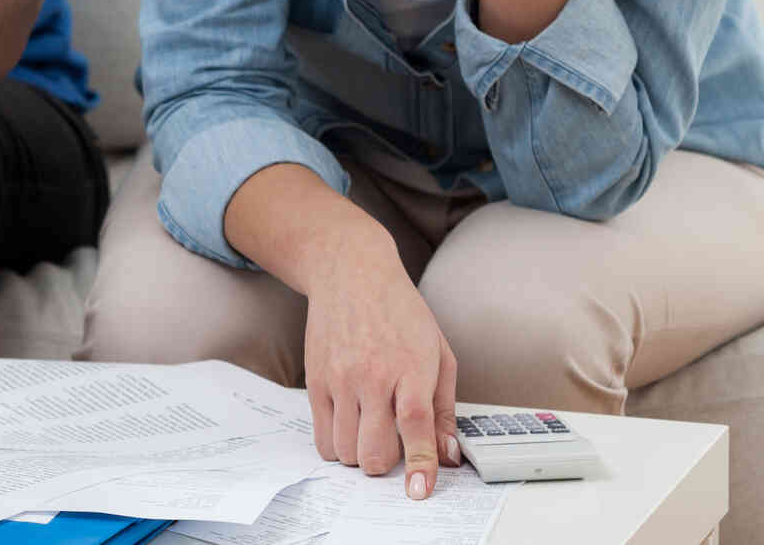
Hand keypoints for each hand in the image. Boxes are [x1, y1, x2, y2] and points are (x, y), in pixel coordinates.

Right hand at [304, 240, 461, 500]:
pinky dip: (338, 446)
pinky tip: (350, 426)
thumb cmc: (401, 312)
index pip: (414, 425)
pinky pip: (322, 438)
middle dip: (386, 465)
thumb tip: (447, 454)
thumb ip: (445, 408)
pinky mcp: (316, 381)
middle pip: (374, 450)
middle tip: (393, 447)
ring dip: (361, 455)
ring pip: (346, 451)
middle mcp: (372, 375)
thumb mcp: (439, 353)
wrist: (351, 274)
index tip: (418, 490)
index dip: (419, 464)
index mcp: (410, 367)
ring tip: (369, 432)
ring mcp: (339, 379)